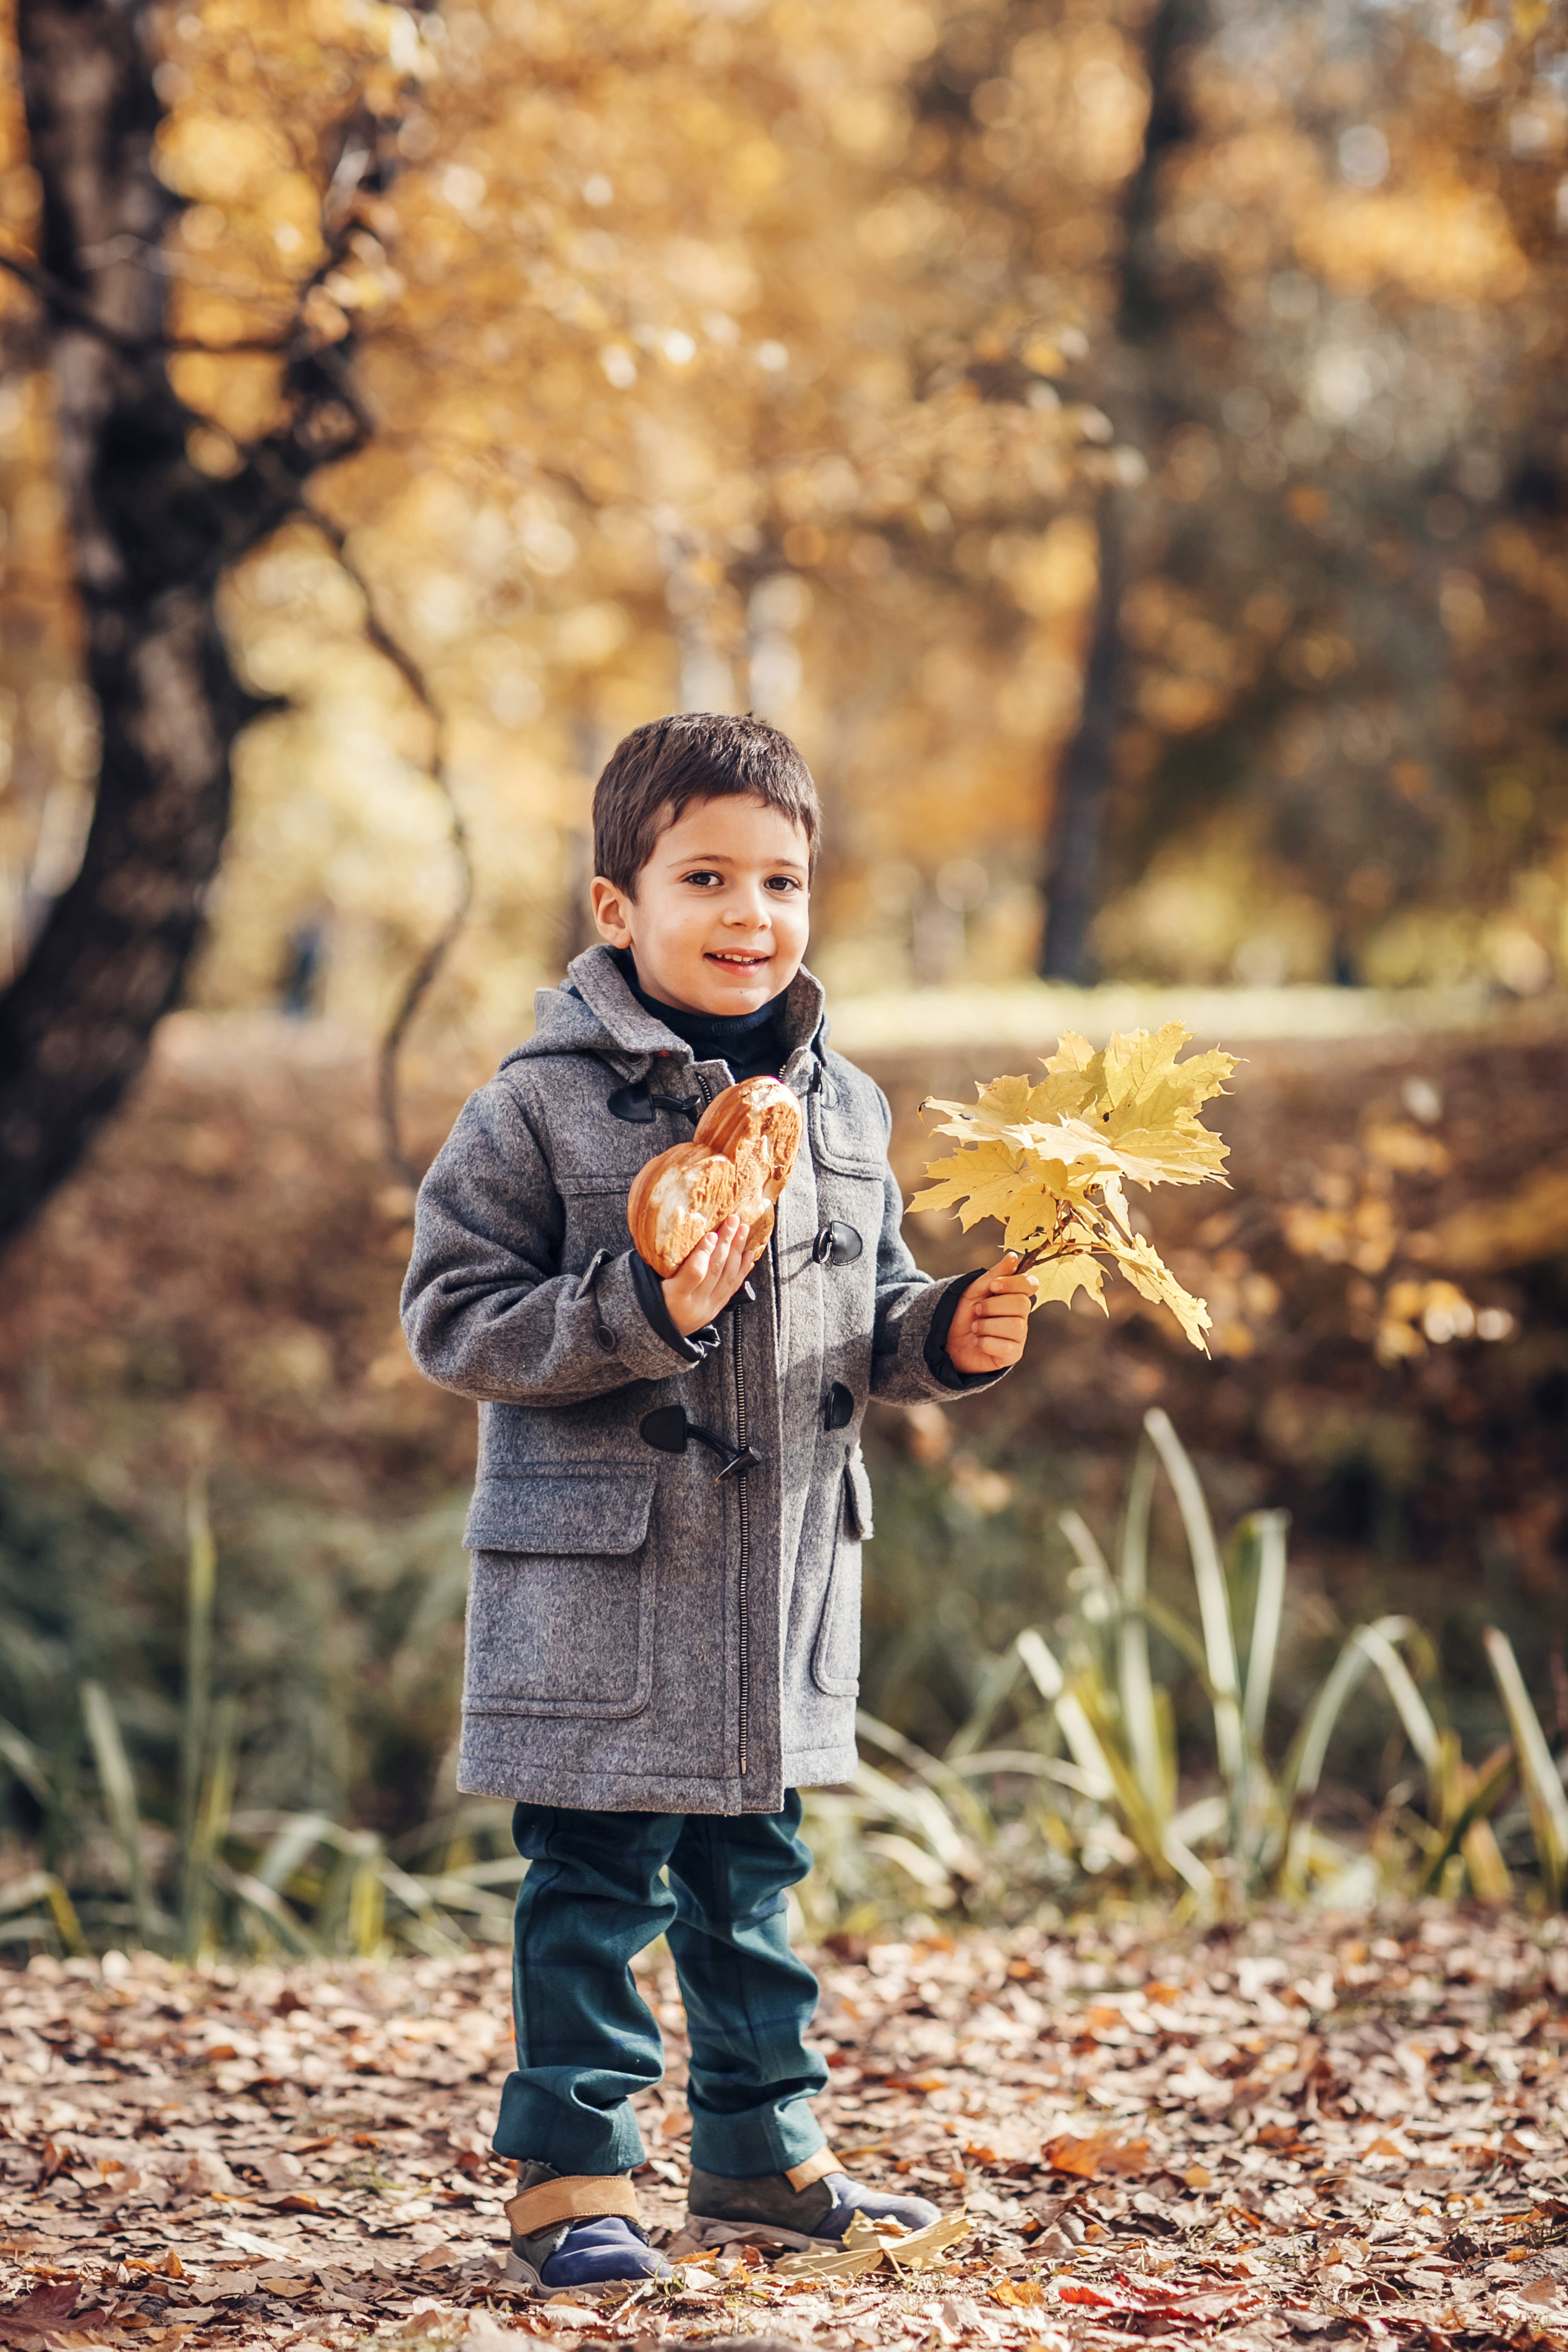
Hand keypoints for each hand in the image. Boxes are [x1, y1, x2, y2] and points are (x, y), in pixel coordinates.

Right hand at [661, 1214, 761, 1335]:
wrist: (658, 1334)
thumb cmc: (649, 1300)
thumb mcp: (648, 1284)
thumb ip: (659, 1262)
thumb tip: (669, 1231)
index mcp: (673, 1297)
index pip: (694, 1273)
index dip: (704, 1253)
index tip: (712, 1233)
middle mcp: (694, 1304)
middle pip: (715, 1270)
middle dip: (727, 1242)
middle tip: (734, 1221)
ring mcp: (708, 1308)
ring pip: (728, 1277)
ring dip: (738, 1251)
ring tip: (744, 1230)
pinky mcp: (717, 1309)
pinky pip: (733, 1287)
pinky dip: (743, 1269)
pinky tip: (749, 1253)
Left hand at [944, 1252, 1037, 1374]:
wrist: (946, 1340)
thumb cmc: (963, 1312)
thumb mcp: (974, 1290)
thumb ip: (994, 1274)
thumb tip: (1013, 1257)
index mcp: (1013, 1296)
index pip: (1030, 1284)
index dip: (1014, 1283)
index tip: (993, 1286)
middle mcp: (1020, 1315)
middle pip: (1022, 1304)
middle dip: (993, 1306)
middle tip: (977, 1311)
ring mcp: (1018, 1336)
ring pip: (1015, 1326)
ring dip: (987, 1326)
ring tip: (975, 1328)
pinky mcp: (1011, 1355)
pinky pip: (1007, 1347)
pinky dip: (986, 1343)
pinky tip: (977, 1342)